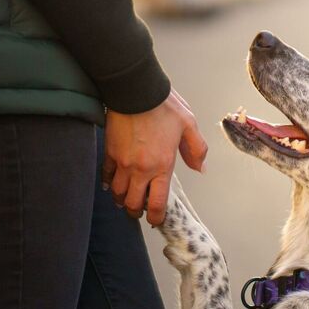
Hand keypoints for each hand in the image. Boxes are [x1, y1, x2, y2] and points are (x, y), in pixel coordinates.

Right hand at [103, 90, 207, 225]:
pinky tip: (112, 184)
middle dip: (137, 212)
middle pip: (133, 204)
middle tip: (140, 211)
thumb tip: (201, 169)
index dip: (156, 217)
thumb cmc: (163, 105)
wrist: (136, 90)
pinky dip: (109, 184)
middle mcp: (140, 169)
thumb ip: (197, 150)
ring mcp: (122, 162)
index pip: (157, 203)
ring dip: (122, 200)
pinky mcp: (110, 152)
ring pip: (117, 193)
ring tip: (126, 199)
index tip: (156, 219)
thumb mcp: (189, 125)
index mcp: (162, 166)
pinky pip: (107, 176)